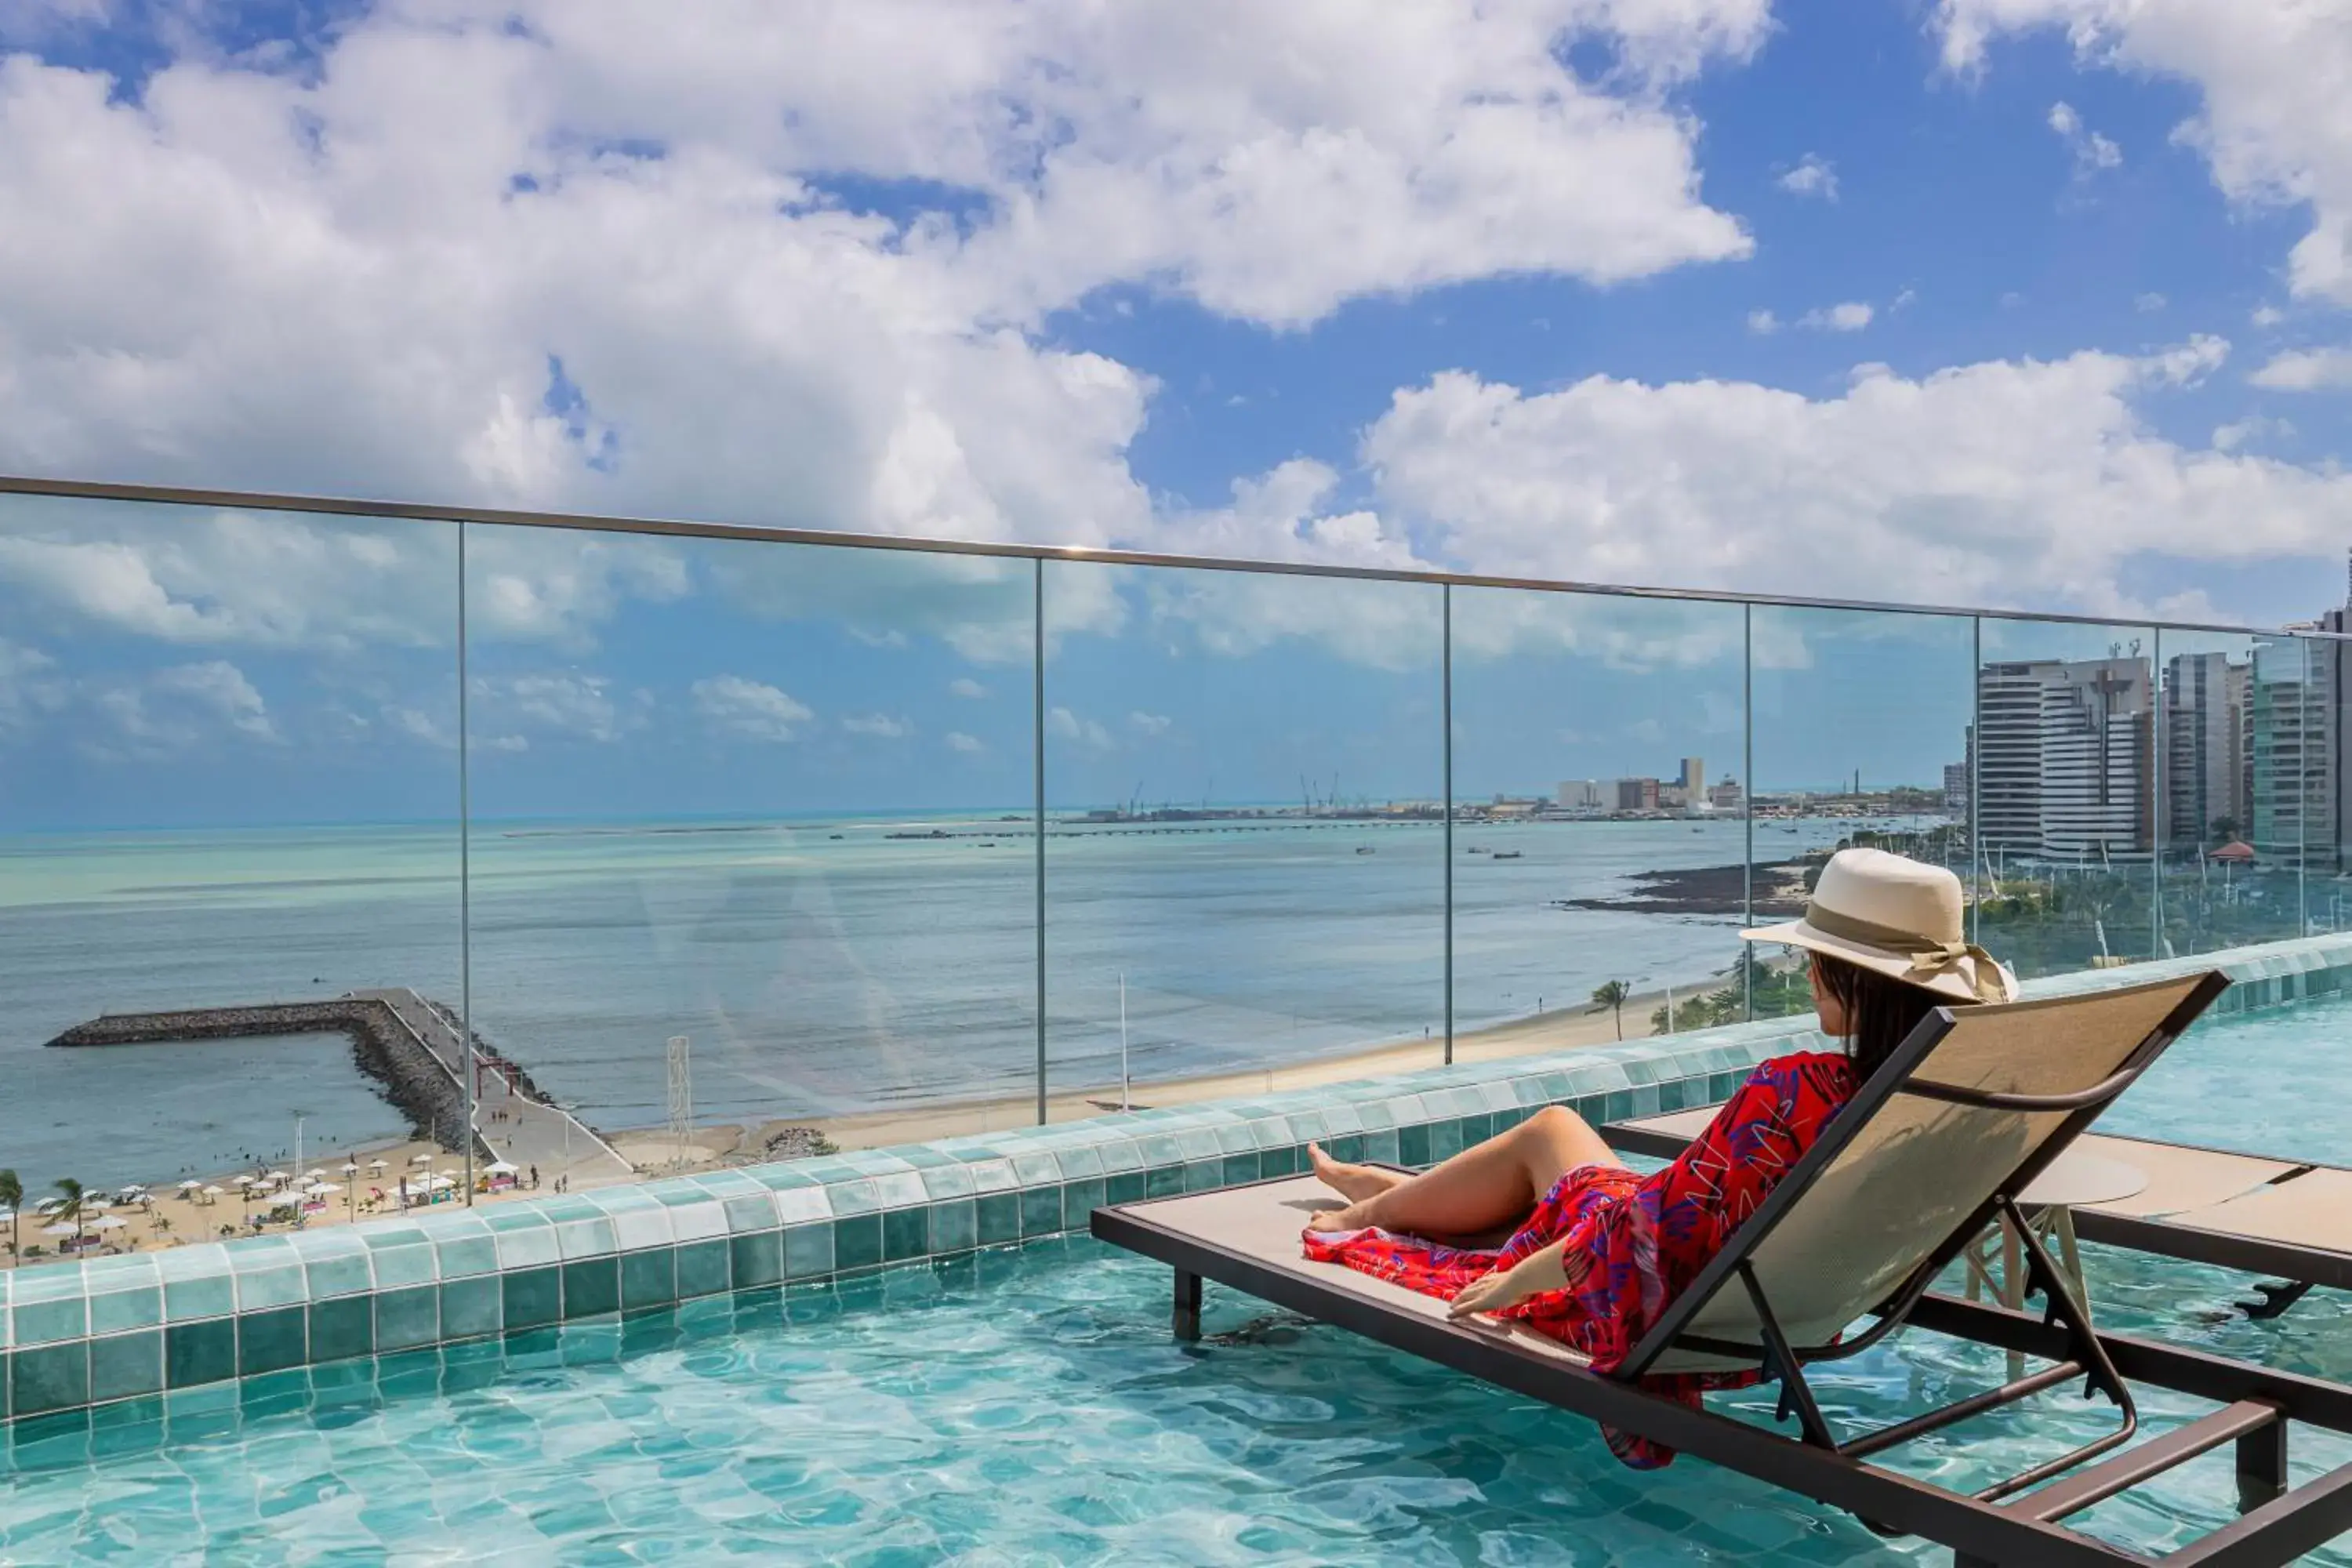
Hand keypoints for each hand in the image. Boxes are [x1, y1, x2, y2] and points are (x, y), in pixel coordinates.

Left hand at [1445, 1248, 1590, 1321]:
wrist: (1526, 1276)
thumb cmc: (1533, 1277)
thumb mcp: (1537, 1277)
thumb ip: (1545, 1274)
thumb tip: (1558, 1269)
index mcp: (1503, 1277)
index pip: (1490, 1279)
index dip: (1482, 1282)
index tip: (1477, 1284)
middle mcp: (1492, 1283)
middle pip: (1476, 1286)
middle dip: (1466, 1291)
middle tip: (1456, 1295)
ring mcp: (1486, 1292)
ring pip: (1468, 1297)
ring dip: (1459, 1301)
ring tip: (1451, 1305)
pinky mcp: (1483, 1302)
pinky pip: (1466, 1308)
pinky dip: (1458, 1312)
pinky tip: (1450, 1316)